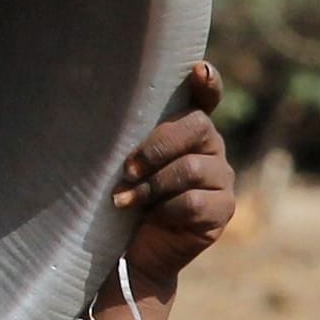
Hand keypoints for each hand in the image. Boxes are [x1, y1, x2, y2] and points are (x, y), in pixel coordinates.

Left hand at [112, 62, 235, 287]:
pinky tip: (150, 218)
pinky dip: (165, 210)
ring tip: (123, 200)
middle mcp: (211, 149)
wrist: (132, 250)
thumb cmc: (122, 197)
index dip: (207, 83)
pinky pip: (196, 203)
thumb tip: (97, 109)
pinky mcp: (222, 211)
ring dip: (153, 185)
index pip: (205, 99)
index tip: (199, 69)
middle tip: (127, 168)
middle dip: (157, 147)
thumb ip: (126, 138)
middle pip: (198, 128)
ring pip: (193, 169)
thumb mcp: (121, 164)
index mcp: (187, 131)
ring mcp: (222, 180)